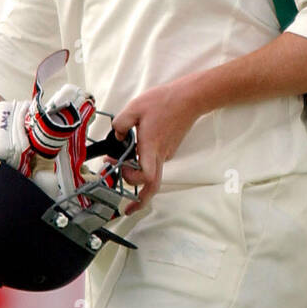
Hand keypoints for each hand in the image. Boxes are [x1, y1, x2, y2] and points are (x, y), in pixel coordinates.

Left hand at [112, 81, 203, 212]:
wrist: (190, 99)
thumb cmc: (165, 101)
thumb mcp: (135, 107)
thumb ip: (120, 124)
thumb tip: (116, 136)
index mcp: (151, 146)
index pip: (146, 176)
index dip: (132, 179)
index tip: (121, 170)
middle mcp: (160, 154)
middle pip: (153, 187)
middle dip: (140, 202)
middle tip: (128, 209)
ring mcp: (166, 153)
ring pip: (153, 175)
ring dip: (138, 178)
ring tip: (123, 166)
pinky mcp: (169, 149)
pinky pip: (155, 163)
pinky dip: (144, 164)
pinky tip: (135, 152)